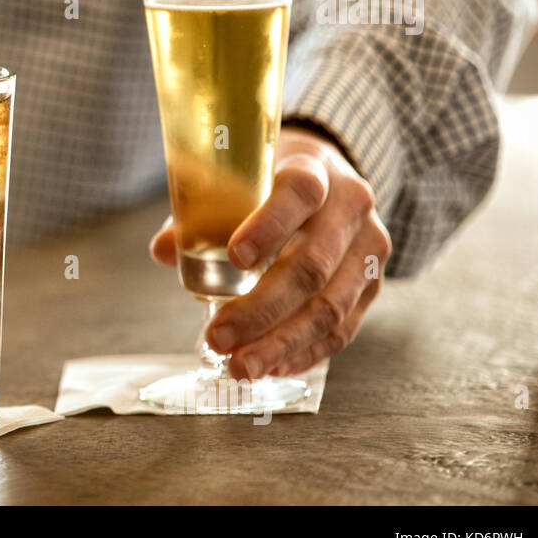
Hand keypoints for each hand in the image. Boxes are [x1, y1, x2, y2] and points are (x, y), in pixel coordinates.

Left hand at [149, 126, 392, 377]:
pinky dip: (304, 353)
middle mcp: (350, 208)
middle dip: (262, 309)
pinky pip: (342, 328)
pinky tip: (271, 367)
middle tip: (218, 336)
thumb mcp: (238, 181)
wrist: (330, 182)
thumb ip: (202, 213)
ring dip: (282, 343)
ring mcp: (369, 249)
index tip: (234, 258)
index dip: (269, 226)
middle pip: (312, 265)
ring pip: (330, 306)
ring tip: (242, 367)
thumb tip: (164, 251)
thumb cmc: (269, 184)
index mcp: (314, 170)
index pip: (299, 194)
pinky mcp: (373, 285)